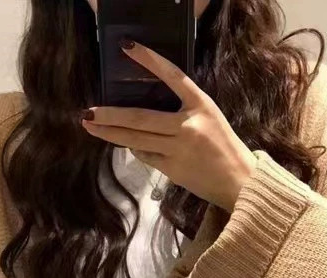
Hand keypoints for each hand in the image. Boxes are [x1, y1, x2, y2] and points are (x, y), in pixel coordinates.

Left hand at [81, 41, 257, 212]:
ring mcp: (178, 149)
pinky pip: (146, 156)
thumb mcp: (209, 118)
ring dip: (110, 133)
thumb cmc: (223, 147)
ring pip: (136, 140)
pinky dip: (134, 149)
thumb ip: (183, 111)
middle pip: (140, 118)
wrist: (239, 181)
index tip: (128, 47)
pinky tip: (125, 144)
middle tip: (88, 111)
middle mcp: (188, 125)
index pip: (172, 75)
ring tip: (90, 127)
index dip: (150, 60)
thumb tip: (146, 112)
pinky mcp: (172, 169)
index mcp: (201, 105)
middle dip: (110, 115)